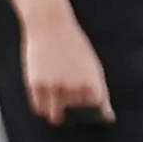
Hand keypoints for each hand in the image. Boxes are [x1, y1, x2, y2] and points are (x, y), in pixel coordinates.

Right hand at [19, 3, 113, 127]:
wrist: (50, 25)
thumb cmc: (74, 45)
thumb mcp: (93, 67)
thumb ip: (100, 92)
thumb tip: (107, 116)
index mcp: (92, 83)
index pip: (96, 110)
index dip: (94, 113)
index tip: (91, 113)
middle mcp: (73, 87)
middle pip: (74, 114)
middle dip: (74, 113)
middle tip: (71, 108)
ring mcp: (54, 86)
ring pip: (55, 115)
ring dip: (57, 115)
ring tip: (57, 110)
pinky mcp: (36, 84)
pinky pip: (39, 107)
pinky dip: (43, 109)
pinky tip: (46, 103)